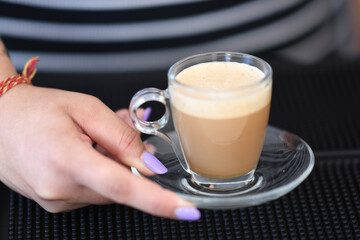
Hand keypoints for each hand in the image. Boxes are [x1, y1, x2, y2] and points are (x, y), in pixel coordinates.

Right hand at [0, 84, 199, 220]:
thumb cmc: (35, 110)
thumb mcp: (85, 109)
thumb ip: (122, 137)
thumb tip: (149, 164)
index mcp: (67, 160)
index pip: (123, 187)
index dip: (159, 201)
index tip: (186, 211)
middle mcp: (60, 188)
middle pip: (120, 185)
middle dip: (130, 161)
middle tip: (120, 128)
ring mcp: (56, 199)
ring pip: (109, 189)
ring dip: (113, 164)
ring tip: (95, 137)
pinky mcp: (56, 202)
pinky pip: (93, 191)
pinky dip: (100, 171)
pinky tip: (87, 150)